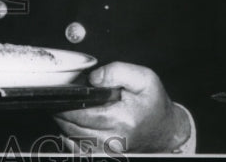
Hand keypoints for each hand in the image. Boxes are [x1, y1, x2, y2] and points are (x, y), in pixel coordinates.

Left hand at [54, 62, 190, 152]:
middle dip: (63, 113)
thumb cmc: (154, 103)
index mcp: (122, 119)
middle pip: (75, 128)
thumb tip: (93, 78)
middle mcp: (116, 139)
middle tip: (58, 100)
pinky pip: (82, 151)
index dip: (67, 104)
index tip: (60, 95)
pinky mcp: (109, 154)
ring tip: (65, 110)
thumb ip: (115, 72)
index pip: (83, 114)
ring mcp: (111, 150)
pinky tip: (70, 127)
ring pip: (75, 140)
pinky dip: (71, 139)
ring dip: (65, 125)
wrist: (167, 128)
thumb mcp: (142, 78)